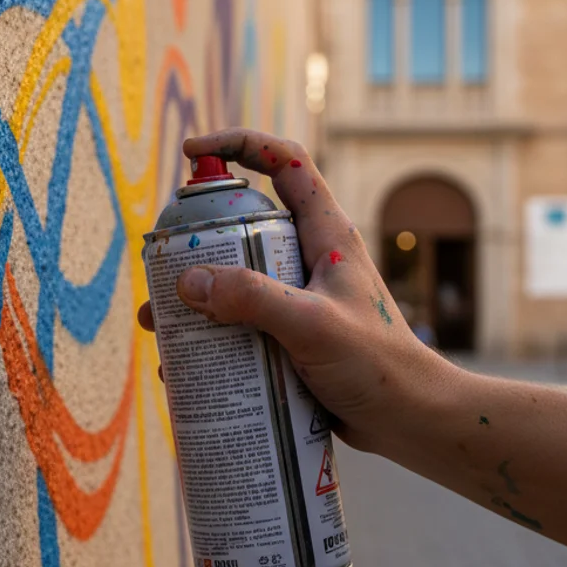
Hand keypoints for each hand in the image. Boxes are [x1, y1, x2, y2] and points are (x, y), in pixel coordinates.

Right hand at [136, 129, 455, 454]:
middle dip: (196, 240)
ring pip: (236, 280)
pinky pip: (241, 325)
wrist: (411, 421)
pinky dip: (209, 338)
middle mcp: (311, 259)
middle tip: (161, 264)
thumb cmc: (378, 365)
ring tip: (156, 323)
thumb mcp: (313, 325)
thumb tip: (189, 282)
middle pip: (244, 226)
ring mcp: (300, 299)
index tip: (192, 153)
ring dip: (194, 298)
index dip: (238, 144)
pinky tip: (181, 365)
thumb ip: (252, 298)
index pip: (285, 163)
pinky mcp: (292, 338)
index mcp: (327, 234)